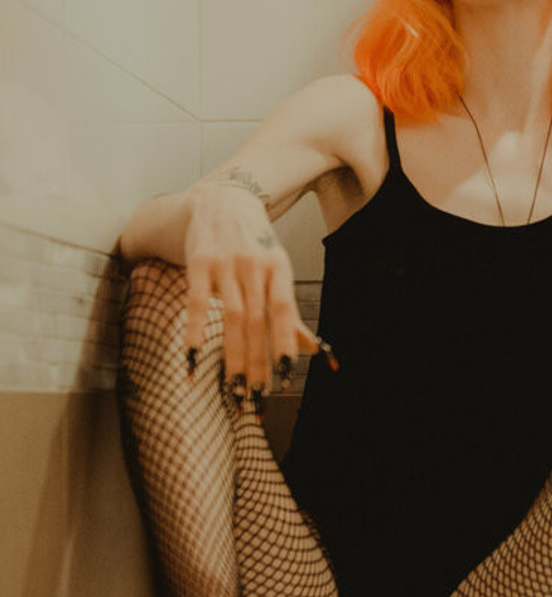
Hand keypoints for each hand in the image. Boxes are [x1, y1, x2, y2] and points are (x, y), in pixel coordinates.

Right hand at [183, 187, 324, 399]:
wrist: (221, 200)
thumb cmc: (254, 243)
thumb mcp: (277, 271)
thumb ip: (289, 313)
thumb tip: (314, 349)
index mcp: (278, 267)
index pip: (283, 312)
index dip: (284, 345)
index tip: (284, 378)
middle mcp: (254, 264)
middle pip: (257, 321)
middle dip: (257, 361)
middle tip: (255, 396)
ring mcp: (225, 263)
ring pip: (231, 317)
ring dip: (232, 355)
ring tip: (233, 387)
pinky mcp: (197, 262)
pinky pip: (195, 303)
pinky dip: (193, 333)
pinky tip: (191, 361)